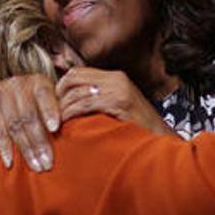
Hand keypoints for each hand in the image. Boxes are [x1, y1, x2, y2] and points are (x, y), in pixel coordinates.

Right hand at [0, 74, 59, 171]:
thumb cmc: (30, 113)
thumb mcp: (45, 109)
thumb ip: (61, 117)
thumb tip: (87, 127)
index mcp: (38, 82)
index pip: (44, 95)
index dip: (50, 110)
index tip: (55, 129)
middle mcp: (17, 83)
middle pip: (29, 114)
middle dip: (39, 141)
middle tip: (48, 163)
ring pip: (14, 123)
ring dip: (26, 148)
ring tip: (36, 166)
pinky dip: (5, 147)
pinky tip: (11, 163)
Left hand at [56, 67, 173, 136]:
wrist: (163, 140)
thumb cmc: (139, 130)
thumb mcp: (118, 108)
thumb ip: (99, 101)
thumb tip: (72, 104)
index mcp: (115, 77)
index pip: (77, 73)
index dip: (61, 87)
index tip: (53, 104)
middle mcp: (116, 79)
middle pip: (73, 78)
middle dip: (57, 94)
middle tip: (51, 112)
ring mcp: (118, 89)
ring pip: (76, 92)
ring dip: (62, 107)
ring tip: (55, 121)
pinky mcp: (119, 102)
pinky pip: (85, 104)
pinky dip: (71, 113)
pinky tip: (66, 123)